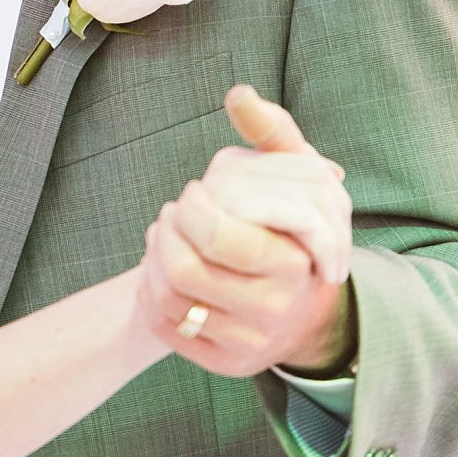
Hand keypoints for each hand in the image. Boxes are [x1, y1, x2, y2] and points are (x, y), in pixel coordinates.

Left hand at [138, 85, 355, 377]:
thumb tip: (239, 93)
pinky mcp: (223, 363)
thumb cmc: (293, 229)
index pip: (215, 234)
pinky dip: (151, 291)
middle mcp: (273, 310)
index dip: (190, 208)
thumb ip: (272, 131)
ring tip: (163, 237)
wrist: (306, 308)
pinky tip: (163, 270)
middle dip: (164, 232)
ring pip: (168, 297)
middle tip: (171, 215)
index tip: (194, 194)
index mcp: (292, 263)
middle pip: (184, 269)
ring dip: (153, 258)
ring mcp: (247, 342)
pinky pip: (165, 325)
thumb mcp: (297, 175)